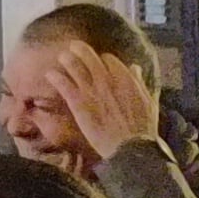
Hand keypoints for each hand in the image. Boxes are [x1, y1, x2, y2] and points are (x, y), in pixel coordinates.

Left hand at [53, 45, 159, 161]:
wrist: (130, 149)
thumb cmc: (142, 129)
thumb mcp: (148, 102)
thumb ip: (139, 83)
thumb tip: (135, 68)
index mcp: (125, 79)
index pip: (108, 58)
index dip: (102, 59)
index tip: (98, 63)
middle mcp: (107, 80)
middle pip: (88, 55)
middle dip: (79, 49)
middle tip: (73, 48)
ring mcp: (91, 90)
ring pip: (73, 64)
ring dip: (66, 58)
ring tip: (61, 58)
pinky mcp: (78, 103)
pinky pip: (62, 83)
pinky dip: (54, 76)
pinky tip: (50, 75)